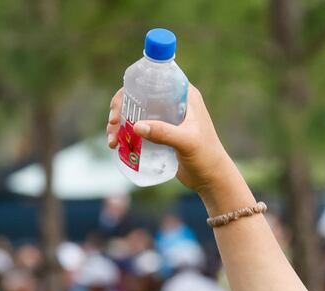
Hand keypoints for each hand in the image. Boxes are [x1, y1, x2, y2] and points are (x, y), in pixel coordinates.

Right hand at [106, 83, 235, 193]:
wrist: (211, 179)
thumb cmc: (206, 158)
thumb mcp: (187, 143)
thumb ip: (165, 133)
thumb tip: (136, 127)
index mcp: (184, 95)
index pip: (154, 78)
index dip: (134, 84)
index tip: (121, 101)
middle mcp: (174, 101)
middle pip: (139, 94)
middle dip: (120, 105)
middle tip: (112, 122)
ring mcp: (166, 117)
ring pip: (135, 111)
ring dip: (119, 121)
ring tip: (112, 140)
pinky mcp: (161, 132)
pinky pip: (137, 126)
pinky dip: (124, 132)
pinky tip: (116, 144)